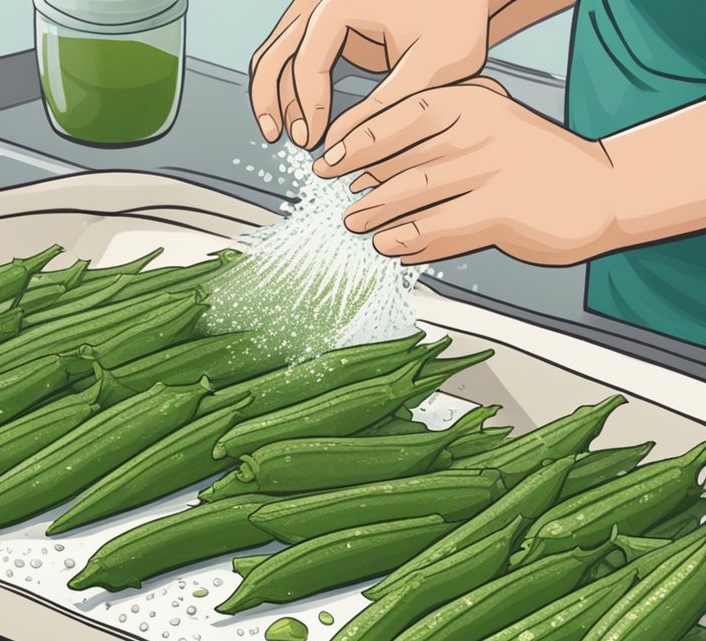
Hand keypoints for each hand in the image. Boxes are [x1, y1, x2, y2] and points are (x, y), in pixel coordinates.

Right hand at [248, 0, 492, 149]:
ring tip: (280, 135)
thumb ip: (385, 106)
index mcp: (341, 3)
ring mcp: (318, 8)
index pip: (307, 62)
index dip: (307, 107)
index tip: (312, 143)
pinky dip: (285, 84)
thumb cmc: (455, 19)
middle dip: (269, 101)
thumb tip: (338, 145)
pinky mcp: (323, 22)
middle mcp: (321, 0)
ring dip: (270, 95)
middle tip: (277, 140)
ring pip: (274, 53)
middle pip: (274, 53)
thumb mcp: (433, 65)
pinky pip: (289, 53)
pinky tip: (295, 116)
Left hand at [313, 80, 618, 265]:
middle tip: (340, 205)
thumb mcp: (487, 129)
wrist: (605, 190)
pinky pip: (437, 228)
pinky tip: (392, 248)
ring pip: (412, 195)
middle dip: (362, 186)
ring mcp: (489, 169)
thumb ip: (436, 139)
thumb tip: (367, 165)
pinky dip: (408, 240)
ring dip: (376, 215)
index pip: (396, 117)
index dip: (355, 143)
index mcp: (470, 101)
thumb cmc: (533, 163)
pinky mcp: (499, 210)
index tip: (326, 163)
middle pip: (399, 160)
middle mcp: (478, 129)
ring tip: (356, 226)